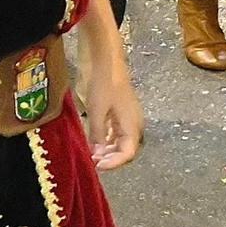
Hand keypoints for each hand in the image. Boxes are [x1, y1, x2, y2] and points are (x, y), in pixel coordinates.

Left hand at [79, 53, 142, 171]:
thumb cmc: (104, 84)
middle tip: (92, 161)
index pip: (127, 154)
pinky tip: (94, 142)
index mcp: (132, 125)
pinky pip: (116, 132)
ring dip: (107, 150)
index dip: (113, 163)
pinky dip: (106, 139)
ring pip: (120, 142)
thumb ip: (98, 134)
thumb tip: (97, 154)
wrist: (107, 60)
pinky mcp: (121, 112)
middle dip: (109, 158)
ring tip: (91, 153)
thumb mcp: (97, 111)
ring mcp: (128, 118)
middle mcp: (133, 124)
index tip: (97, 166)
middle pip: (125, 150)